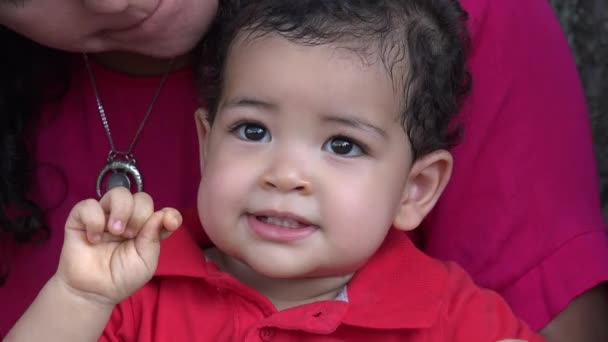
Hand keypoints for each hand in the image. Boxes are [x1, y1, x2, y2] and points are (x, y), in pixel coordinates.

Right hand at [55, 187, 181, 305]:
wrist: (93, 292)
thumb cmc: (121, 277)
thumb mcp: (145, 262)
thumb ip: (153, 238)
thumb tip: (161, 214)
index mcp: (146, 229)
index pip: (162, 211)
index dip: (170, 214)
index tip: (170, 223)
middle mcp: (127, 218)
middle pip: (141, 198)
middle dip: (140, 215)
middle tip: (130, 235)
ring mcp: (105, 216)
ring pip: (118, 193)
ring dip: (122, 211)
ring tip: (116, 232)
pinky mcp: (80, 219)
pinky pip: (88, 204)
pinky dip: (94, 219)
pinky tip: (94, 238)